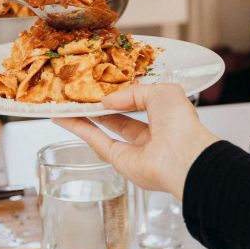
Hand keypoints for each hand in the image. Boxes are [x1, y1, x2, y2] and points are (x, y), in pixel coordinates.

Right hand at [54, 84, 219, 198]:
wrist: (183, 155)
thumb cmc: (179, 121)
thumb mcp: (161, 92)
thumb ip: (134, 92)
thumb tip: (109, 101)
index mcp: (163, 118)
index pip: (137, 105)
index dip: (119, 96)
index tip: (101, 87)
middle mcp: (148, 136)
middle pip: (117, 120)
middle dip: (98, 108)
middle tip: (80, 95)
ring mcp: (133, 151)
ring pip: (103, 131)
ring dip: (84, 118)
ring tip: (66, 104)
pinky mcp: (120, 161)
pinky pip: (97, 142)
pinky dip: (80, 130)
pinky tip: (66, 119)